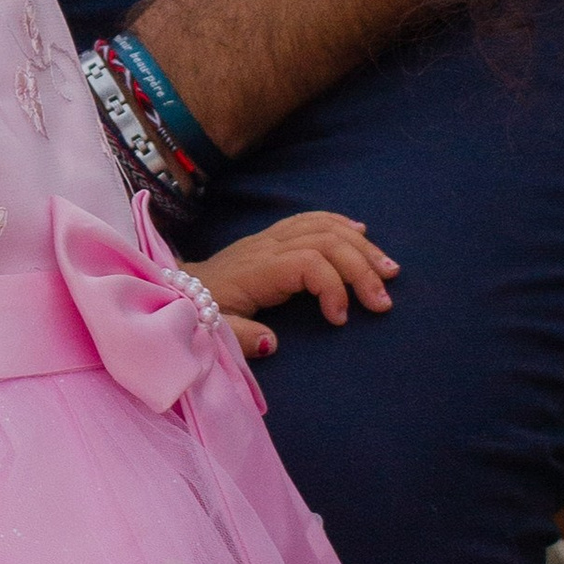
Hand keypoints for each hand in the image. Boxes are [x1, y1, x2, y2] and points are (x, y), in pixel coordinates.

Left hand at [192, 211, 397, 359]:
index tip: (340, 320)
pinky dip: (340, 223)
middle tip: (384, 300)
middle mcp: (266, 246)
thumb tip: (272, 343)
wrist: (175, 290)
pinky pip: (312, 220)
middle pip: (326, 241)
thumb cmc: (194, 314)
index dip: (332, 287)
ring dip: (361, 246)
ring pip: (324, 227)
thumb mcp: (209, 331)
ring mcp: (270, 237)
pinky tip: (361, 232)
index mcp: (255, 270)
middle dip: (361, 268)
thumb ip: (238, 337)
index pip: (308, 262)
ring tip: (388, 269)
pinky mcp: (272, 237)